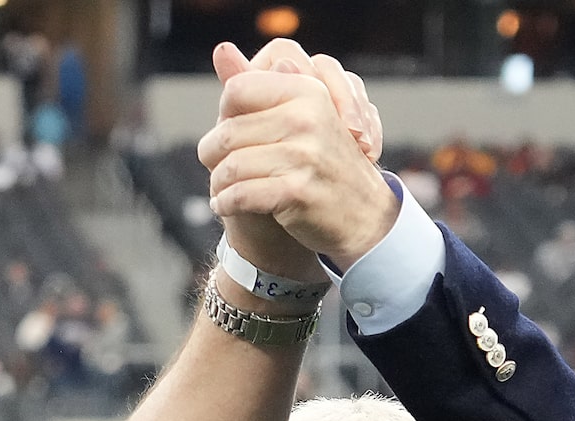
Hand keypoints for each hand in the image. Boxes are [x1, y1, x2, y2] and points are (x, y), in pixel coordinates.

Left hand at [200, 39, 398, 273]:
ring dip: (218, 184)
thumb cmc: (322, 164)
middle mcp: (306, 117)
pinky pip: (240, 194)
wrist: (362, 215)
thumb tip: (222, 52)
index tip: (230, 137)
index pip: (236, 90)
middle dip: (212, 156)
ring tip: (220, 191)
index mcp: (306, 91)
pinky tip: (224, 205)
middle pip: (226, 133)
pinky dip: (225, 203)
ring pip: (230, 166)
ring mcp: (304, 154)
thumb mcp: (298, 117)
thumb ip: (259, 87)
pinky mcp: (296, 190)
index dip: (225, 115)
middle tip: (217, 170)